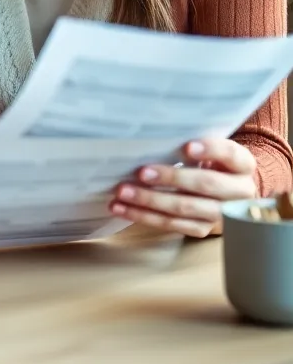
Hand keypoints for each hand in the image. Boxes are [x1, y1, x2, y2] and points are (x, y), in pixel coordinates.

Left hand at [109, 139, 257, 237]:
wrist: (226, 193)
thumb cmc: (209, 162)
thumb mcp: (209, 149)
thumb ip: (191, 144)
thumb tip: (153, 135)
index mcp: (242, 165)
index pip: (230, 154)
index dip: (210, 150)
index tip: (187, 147)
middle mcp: (238, 192)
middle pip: (205, 185)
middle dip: (172, 178)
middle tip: (142, 172)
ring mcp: (222, 214)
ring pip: (185, 208)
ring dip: (150, 200)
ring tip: (123, 192)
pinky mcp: (203, 229)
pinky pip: (172, 224)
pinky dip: (144, 216)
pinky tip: (122, 208)